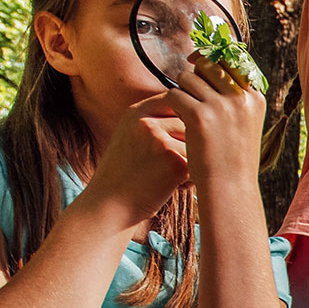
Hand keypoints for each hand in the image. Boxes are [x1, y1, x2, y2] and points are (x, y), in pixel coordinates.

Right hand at [81, 92, 191, 229]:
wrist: (109, 207)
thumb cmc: (124, 176)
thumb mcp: (131, 137)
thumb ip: (155, 122)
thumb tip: (195, 112)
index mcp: (135, 112)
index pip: (174, 100)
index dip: (186, 118)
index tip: (183, 137)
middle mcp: (146, 122)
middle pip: (190, 123)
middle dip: (191, 144)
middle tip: (178, 164)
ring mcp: (160, 141)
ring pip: (197, 144)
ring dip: (194, 161)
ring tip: (176, 177)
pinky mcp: (174, 162)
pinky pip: (199, 164)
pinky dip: (193, 178)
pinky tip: (177, 187)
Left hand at [160, 60, 265, 197]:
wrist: (230, 189)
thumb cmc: (233, 158)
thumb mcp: (245, 123)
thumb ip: (234, 95)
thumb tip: (207, 62)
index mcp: (255, 97)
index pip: (232, 59)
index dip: (211, 57)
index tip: (197, 61)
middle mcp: (240, 97)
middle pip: (207, 64)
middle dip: (194, 75)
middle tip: (190, 95)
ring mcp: (221, 105)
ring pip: (187, 77)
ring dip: (181, 92)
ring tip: (186, 114)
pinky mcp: (199, 116)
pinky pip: (174, 94)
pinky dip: (172, 105)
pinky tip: (179, 121)